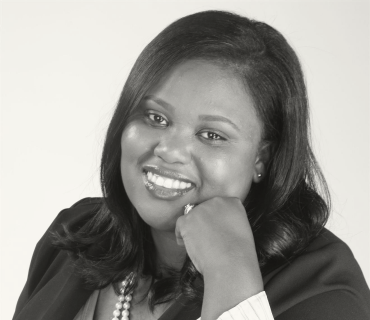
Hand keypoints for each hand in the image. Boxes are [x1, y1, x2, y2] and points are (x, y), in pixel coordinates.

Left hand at [175, 197, 262, 319]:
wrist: (231, 264)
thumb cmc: (240, 254)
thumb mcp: (243, 229)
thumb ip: (231, 221)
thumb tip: (220, 225)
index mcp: (232, 203)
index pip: (221, 206)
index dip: (217, 219)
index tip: (217, 230)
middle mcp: (216, 201)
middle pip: (205, 210)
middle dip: (205, 222)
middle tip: (208, 239)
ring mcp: (200, 209)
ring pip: (192, 217)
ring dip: (193, 228)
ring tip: (200, 245)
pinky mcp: (187, 220)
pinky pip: (180, 224)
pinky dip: (181, 234)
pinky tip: (188, 245)